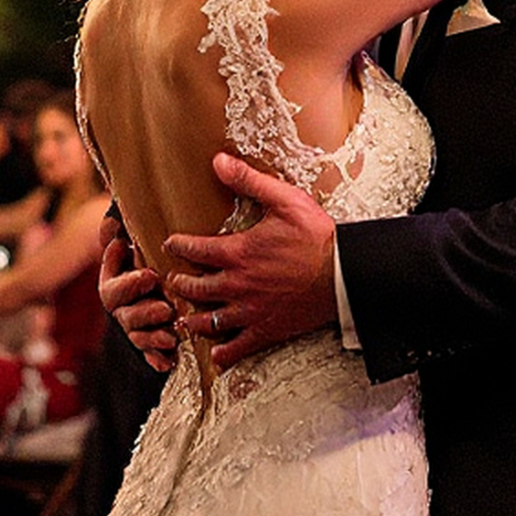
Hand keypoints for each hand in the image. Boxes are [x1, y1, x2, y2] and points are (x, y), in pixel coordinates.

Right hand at [98, 213, 178, 371]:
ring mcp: (136, 328)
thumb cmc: (146, 249)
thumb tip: (113, 224)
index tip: (150, 276)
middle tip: (166, 309)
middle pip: (127, 317)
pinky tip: (168, 362)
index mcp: (113, 285)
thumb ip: (118, 230)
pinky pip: (151, 355)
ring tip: (171, 337)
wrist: (160, 270)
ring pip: (139, 338)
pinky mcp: (151, 343)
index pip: (113, 289)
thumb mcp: (132, 236)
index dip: (130, 284)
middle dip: (146, 314)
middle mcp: (122, 309)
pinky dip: (158, 360)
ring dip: (154, 339)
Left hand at [163, 154, 337, 373]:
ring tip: (184, 317)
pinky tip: (216, 353)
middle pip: (195, 289)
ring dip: (193, 319)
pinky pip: (237, 348)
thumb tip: (219, 161)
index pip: (195, 250)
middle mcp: (238, 285)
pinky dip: (223, 353)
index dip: (178, 246)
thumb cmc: (317, 236)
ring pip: (209, 321)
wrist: (345, 273)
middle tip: (174, 281)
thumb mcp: (284, 200)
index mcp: (238, 253)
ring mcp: (250, 311)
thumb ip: (249, 181)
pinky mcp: (267, 330)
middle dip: (180, 284)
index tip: (170, 244)